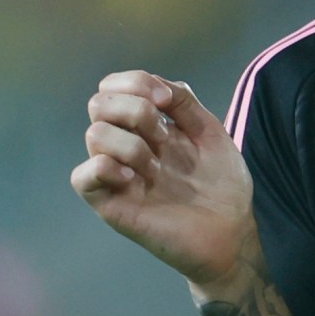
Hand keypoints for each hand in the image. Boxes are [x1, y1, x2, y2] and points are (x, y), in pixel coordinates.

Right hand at [70, 71, 257, 292]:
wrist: (232, 233)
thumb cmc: (222, 186)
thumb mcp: (210, 132)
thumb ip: (184, 102)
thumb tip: (157, 85)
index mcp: (145, 127)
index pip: (114, 86)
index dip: (136, 82)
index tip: (168, 102)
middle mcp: (125, 146)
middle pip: (98, 103)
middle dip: (136, 110)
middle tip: (166, 139)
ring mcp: (116, 175)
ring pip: (94, 134)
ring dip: (132, 145)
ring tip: (157, 168)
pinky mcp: (112, 205)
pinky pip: (81, 177)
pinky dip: (106, 168)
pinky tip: (134, 179)